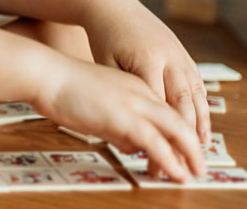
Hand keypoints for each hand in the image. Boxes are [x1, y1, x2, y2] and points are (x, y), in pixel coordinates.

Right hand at [34, 53, 206, 181]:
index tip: (186, 151)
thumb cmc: (63, 86)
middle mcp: (140, 92)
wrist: (46, 73)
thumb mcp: (98, 103)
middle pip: (179, 120)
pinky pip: (155, 141)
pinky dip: (169, 159)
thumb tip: (131, 144)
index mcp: (134, 85)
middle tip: (200, 167)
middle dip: (193, 146)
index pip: (167, 111)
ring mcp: (133, 103)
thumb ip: (118, 121)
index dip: (180, 133)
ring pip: (175, 130)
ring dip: (187, 155)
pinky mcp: (122, 116)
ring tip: (193, 174)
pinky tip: (176, 172)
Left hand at [81, 0, 210, 142]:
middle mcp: (168, 57)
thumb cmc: (103, 37)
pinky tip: (202, 122)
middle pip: (183, 102)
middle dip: (186, 134)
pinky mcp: (183, 52)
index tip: (157, 156)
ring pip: (196, 93)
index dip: (159, 132)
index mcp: (146, 60)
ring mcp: (179, 53)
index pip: (158, 105)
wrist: (112, 5)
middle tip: (186, 159)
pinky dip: (202, 104)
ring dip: (201, 121)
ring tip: (202, 146)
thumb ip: (122, 91)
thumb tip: (136, 125)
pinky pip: (197, 82)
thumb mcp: (106, 63)